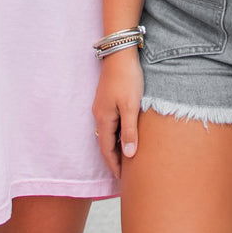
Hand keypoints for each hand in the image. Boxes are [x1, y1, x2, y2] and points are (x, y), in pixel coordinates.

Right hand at [92, 49, 143, 178]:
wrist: (120, 53)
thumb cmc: (127, 78)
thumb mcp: (131, 106)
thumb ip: (130, 131)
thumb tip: (129, 155)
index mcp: (103, 119)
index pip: (106, 150)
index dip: (114, 166)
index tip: (123, 179)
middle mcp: (99, 115)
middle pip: (105, 143)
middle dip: (114, 159)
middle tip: (126, 173)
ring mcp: (102, 106)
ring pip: (108, 133)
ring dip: (115, 146)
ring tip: (127, 157)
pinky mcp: (107, 99)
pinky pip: (110, 123)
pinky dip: (117, 134)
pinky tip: (126, 134)